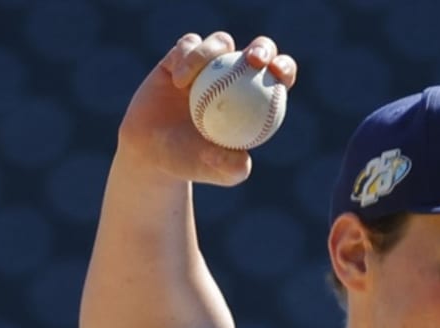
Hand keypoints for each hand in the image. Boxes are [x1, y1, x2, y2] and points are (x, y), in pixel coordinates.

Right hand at [117, 32, 296, 186]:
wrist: (154, 150)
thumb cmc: (192, 164)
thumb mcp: (216, 172)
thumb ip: (232, 167)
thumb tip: (244, 157)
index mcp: (254, 101)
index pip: (277, 79)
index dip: (284, 68)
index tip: (278, 74)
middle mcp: (235, 78)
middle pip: (258, 51)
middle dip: (264, 47)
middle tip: (254, 60)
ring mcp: (209, 65)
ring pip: (221, 43)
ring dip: (211, 54)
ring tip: (188, 82)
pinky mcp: (181, 56)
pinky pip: (189, 44)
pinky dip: (186, 57)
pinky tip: (178, 80)